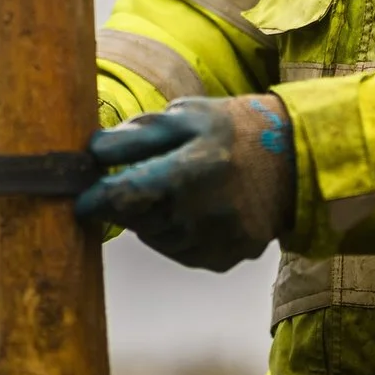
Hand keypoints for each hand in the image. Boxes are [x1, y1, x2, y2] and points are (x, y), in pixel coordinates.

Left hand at [76, 95, 295, 271]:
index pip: (125, 195)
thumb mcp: (188, 115)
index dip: (94, 199)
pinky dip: (173, 232)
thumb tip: (92, 152)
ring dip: (150, 217)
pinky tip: (194, 208)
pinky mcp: (222, 259)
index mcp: (193, 169)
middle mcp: (205, 213)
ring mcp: (215, 241)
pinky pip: (177, 250)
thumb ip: (138, 134)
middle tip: (139, 179)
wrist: (294, 162)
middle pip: (135, 219)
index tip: (79, 197)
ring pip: (153, 237)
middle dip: (126, 202)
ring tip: (177, 189)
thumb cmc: (232, 131)